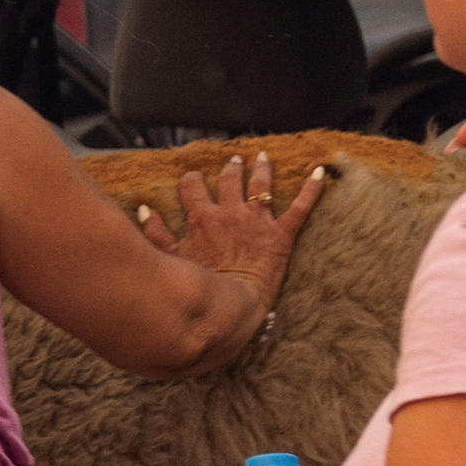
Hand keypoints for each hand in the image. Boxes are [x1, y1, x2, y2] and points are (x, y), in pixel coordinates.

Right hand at [132, 150, 326, 305]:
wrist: (232, 307)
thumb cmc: (200, 286)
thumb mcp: (172, 258)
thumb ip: (156, 233)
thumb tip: (145, 210)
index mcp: (202, 218)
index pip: (193, 188)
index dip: (192, 181)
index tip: (193, 180)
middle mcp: (229, 212)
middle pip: (229, 180)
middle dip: (231, 168)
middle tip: (235, 161)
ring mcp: (257, 221)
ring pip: (261, 185)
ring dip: (262, 169)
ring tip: (263, 158)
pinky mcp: (281, 234)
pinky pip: (300, 207)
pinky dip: (311, 189)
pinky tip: (320, 174)